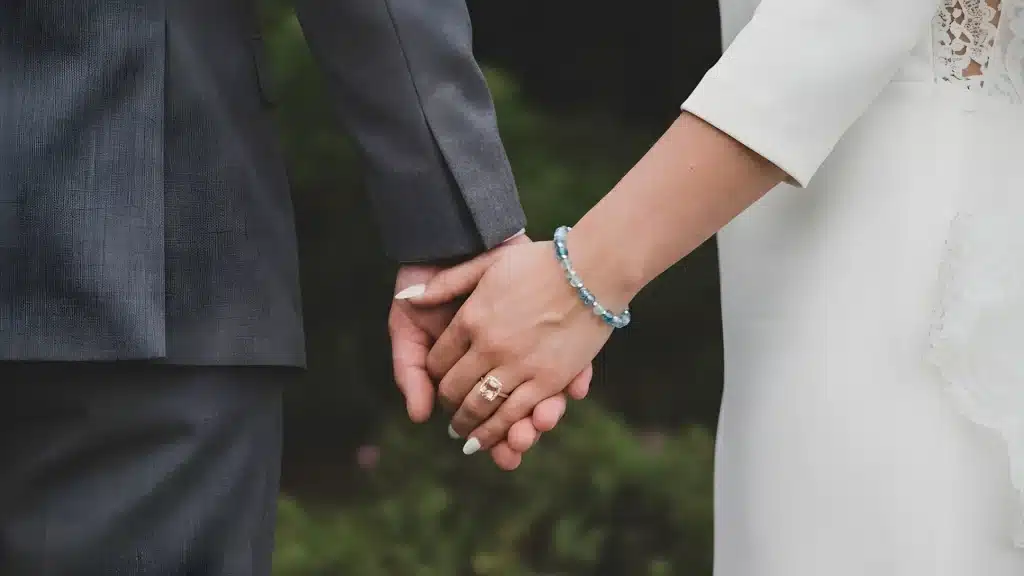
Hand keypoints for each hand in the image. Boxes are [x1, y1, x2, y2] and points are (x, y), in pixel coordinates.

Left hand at [408, 236, 626, 454]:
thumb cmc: (541, 261)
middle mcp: (490, 347)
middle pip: (455, 390)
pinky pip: (514, 414)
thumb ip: (447, 282)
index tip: (439, 381)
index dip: (434, 375)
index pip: (437, 361)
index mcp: (471, 319)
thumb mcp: (488, 262)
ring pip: (481, 409)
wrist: (592, 269)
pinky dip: (497, 432)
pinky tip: (488, 440)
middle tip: (448, 416)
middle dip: (448, 407)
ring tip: (463, 434)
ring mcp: (519, 366)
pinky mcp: (548, 381)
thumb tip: (407, 297)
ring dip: (468, 427)